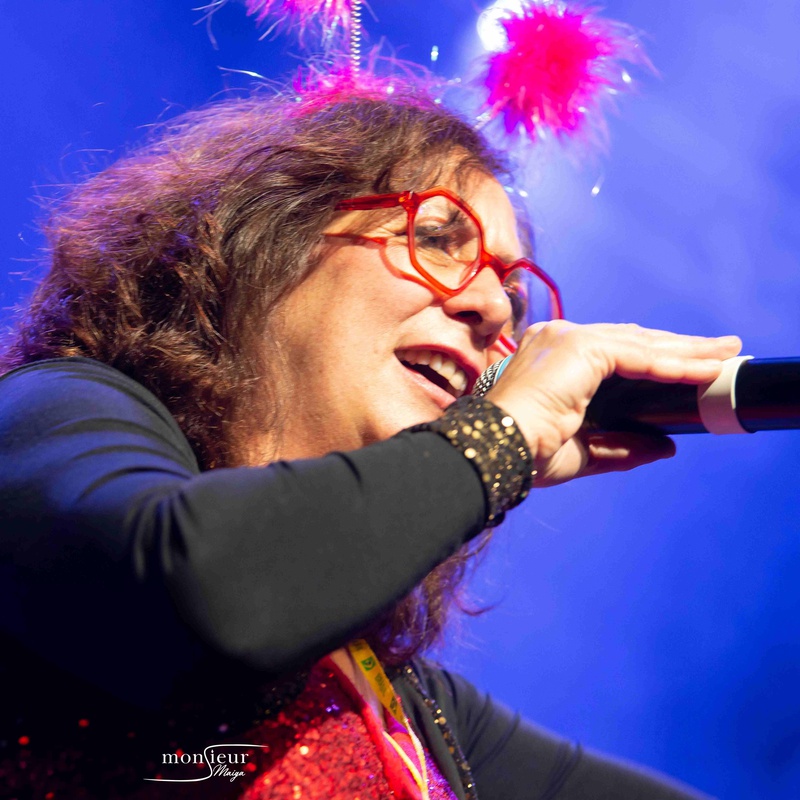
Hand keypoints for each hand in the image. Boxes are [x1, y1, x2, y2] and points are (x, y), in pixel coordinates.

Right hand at [485, 321, 742, 485]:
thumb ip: (621, 445)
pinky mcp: (582, 346)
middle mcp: (559, 338)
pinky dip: (675, 364)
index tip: (687, 366)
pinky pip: (641, 356)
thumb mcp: (581, 452)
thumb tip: (665, 445)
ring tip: (723, 356)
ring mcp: (569, 338)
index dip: (653, 359)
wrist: (496, 448)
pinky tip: (704, 370)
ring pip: (642, 343)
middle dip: (679, 348)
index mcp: (553, 357)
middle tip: (718, 353)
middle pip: (633, 340)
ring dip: (687, 351)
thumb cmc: (525, 453)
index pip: (613, 352)